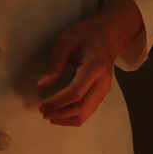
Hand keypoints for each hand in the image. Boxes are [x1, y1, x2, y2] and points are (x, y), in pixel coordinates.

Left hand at [37, 0, 144, 126]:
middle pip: (81, 108)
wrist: (109, 35)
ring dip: (65, 118)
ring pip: (85, 114)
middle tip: (42, 111)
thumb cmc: (88, 35)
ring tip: (49, 115)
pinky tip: (60, 114)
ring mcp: (104, 90)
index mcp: (94, 67)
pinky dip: (73, 117)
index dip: (57, 102)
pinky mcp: (101, 94)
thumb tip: (43, 84)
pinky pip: (88, 112)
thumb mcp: (66, 41)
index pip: (75, 93)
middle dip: (59, 113)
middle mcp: (102, 82)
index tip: (42, 104)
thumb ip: (55, 63)